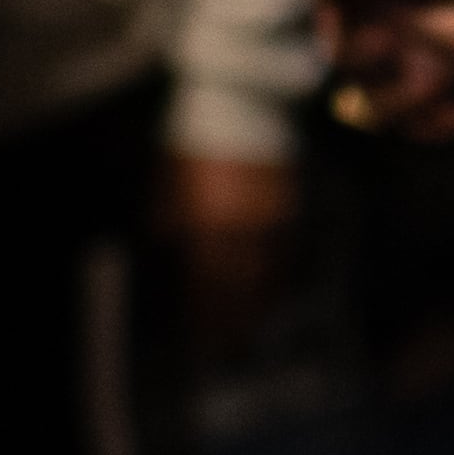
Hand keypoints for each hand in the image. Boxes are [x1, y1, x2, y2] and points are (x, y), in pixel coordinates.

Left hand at [157, 151, 299, 357]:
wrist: (243, 101)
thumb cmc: (195, 135)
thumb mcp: (168, 174)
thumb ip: (166, 214)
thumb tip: (164, 245)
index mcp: (201, 223)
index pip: (202, 285)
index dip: (202, 318)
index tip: (201, 344)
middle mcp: (236, 229)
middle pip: (235, 292)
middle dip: (231, 325)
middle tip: (230, 353)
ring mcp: (266, 222)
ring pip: (263, 279)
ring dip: (256, 310)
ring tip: (251, 334)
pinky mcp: (288, 209)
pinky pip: (285, 256)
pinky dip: (279, 281)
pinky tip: (275, 296)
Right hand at [318, 0, 453, 141]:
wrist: (449, 9)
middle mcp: (349, 46)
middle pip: (343, 54)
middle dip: (360, 49)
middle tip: (387, 37)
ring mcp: (377, 82)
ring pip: (377, 103)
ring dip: (404, 96)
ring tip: (440, 79)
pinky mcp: (409, 111)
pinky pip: (415, 127)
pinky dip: (437, 124)